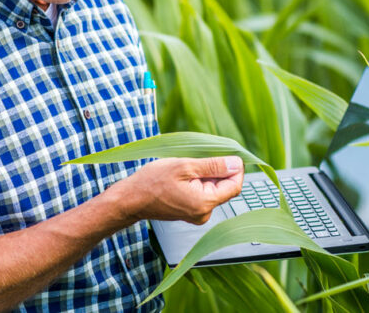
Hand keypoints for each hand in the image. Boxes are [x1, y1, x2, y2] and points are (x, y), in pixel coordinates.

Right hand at [113, 156, 243, 225]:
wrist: (131, 199)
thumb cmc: (152, 182)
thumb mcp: (185, 166)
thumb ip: (214, 166)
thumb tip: (237, 164)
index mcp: (205, 203)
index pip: (235, 185)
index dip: (235, 168)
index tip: (227, 154)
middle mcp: (204, 213)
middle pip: (224, 187)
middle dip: (216, 171)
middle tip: (197, 160)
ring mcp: (197, 215)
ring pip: (213, 189)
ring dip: (205, 176)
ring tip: (186, 170)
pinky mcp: (191, 212)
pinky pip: (203, 194)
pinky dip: (198, 182)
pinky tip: (183, 177)